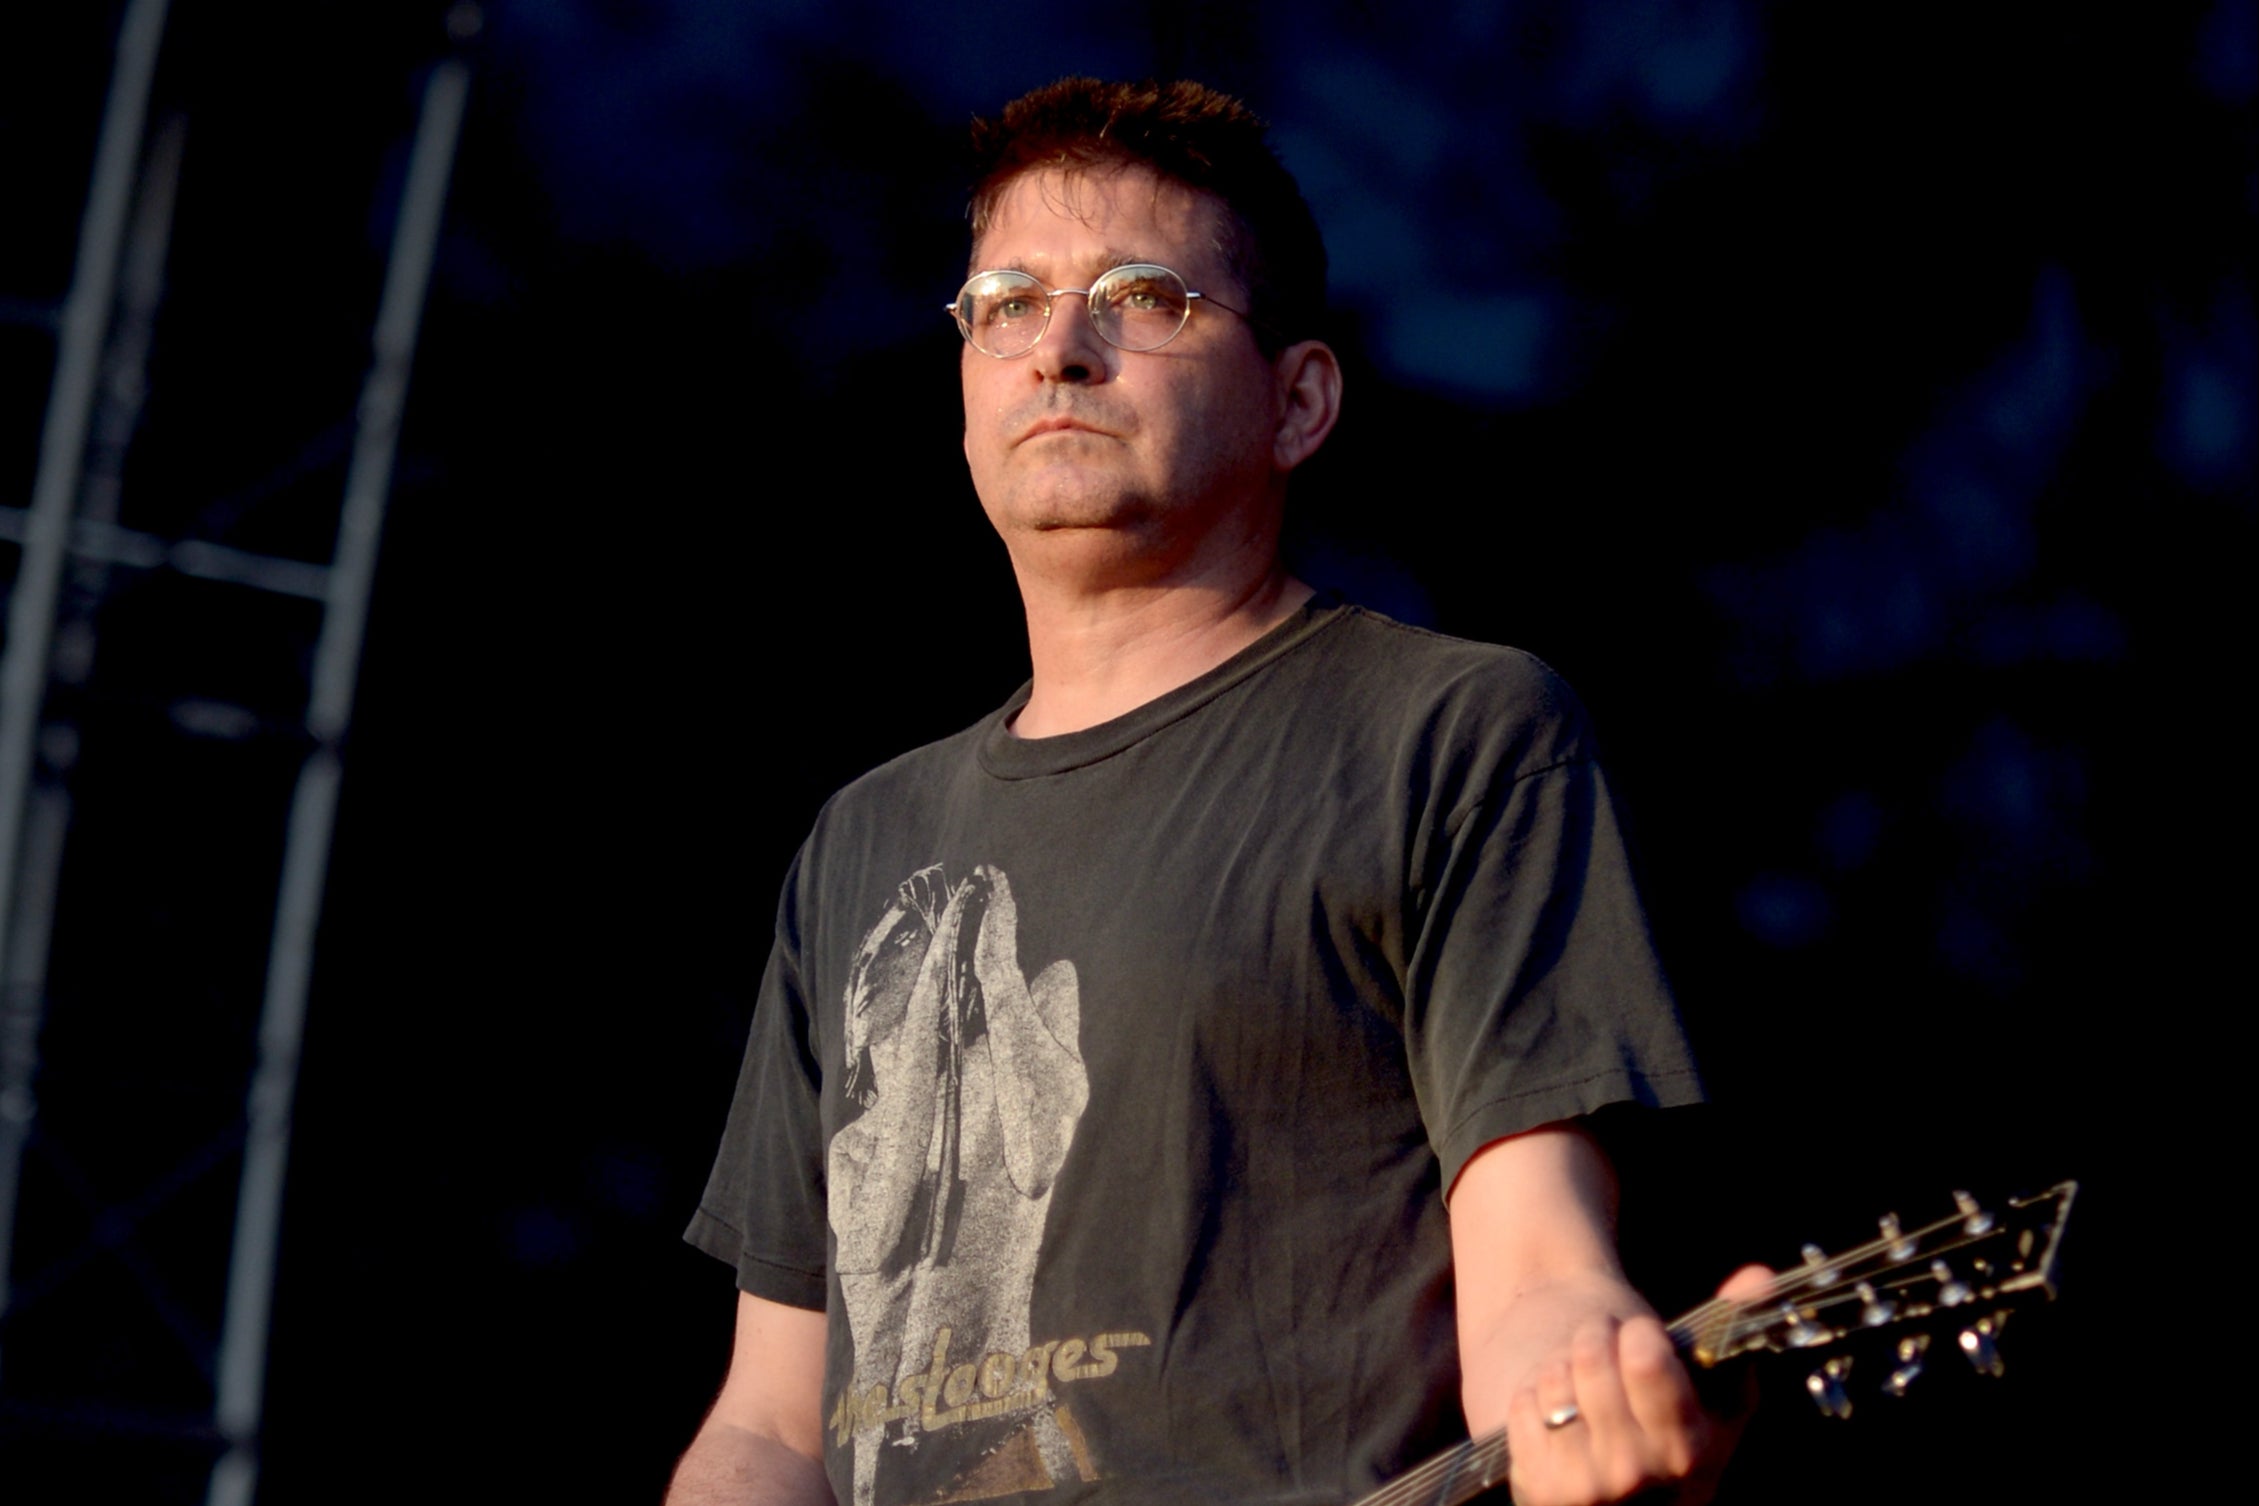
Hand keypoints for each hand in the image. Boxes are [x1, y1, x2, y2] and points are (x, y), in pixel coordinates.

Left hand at [1501, 1265, 1772, 1505]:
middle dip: (1595, 1339)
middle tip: (1604, 1348)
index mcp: (1692, 1451)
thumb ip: (1735, 1326)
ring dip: (1562, 1370)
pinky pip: (1523, 1406)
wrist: (1615, 1483)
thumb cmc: (1665, 1421)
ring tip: (1582, 1388)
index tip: (1639, 1337)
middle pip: (1592, 1359)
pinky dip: (1534, 1400)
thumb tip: (1759, 1275)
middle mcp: (1639, 1477)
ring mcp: (1587, 1489)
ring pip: (1554, 1381)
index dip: (1637, 1334)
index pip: (1645, 1359)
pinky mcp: (1540, 1490)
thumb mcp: (1712, 1387)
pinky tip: (1557, 1418)